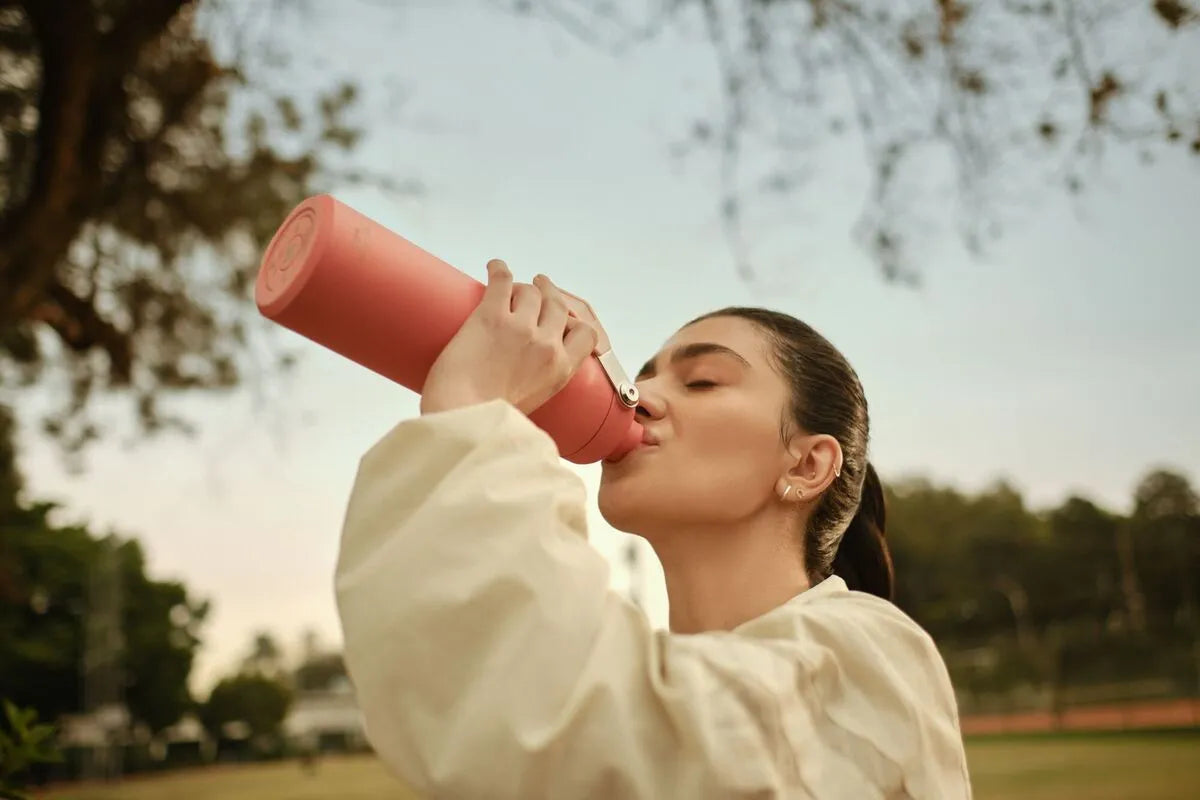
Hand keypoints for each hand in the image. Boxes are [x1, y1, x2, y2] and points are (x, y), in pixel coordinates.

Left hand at [419, 260, 599, 415]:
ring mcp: (520, 328)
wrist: (461, 419)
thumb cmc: (487, 419)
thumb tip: (523, 375)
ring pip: (531, 291)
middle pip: (557, 305)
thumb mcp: (533, 404)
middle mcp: (546, 345)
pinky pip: (502, 280)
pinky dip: (499, 269)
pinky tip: (494, 266)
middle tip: (539, 286)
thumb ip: (538, 383)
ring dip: (522, 286)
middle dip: (549, 293)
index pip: (586, 333)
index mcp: (561, 370)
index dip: (575, 321)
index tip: (562, 318)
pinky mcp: (491, 316)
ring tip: (510, 284)